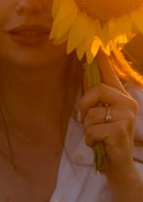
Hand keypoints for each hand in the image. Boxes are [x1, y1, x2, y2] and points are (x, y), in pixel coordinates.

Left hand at [80, 51, 137, 181]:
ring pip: (92, 113)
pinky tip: (98, 143)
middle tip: (84, 118)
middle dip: (85, 104)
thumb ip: (96, 98)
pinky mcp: (120, 130)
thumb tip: (84, 75)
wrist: (118, 164)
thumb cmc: (107, 136)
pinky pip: (92, 129)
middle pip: (98, 89)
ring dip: (87, 128)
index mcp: (123, 97)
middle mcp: (128, 103)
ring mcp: (126, 117)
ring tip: (96, 135)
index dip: (102, 60)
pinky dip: (89, 138)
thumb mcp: (101, 114)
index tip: (95, 46)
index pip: (111, 74)